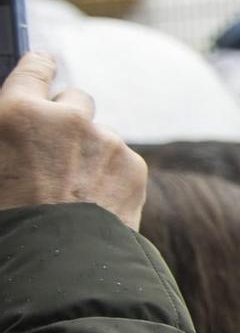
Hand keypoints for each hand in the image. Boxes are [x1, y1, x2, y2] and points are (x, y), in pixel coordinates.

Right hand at [0, 53, 146, 228]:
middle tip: (52, 150)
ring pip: (99, 136)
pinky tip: (91, 204)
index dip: (39, 66)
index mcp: (17, 113)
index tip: (43, 64)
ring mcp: (106, 140)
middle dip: (65, 117)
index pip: (35, 66)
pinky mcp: (134, 166)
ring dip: (88, 153)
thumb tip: (18, 135)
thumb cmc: (5, 221)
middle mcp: (67, 118)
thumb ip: (7, 134)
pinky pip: (119, 161)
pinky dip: (108, 177)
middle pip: (74, 98)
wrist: (54, 269)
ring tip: (69, 192)